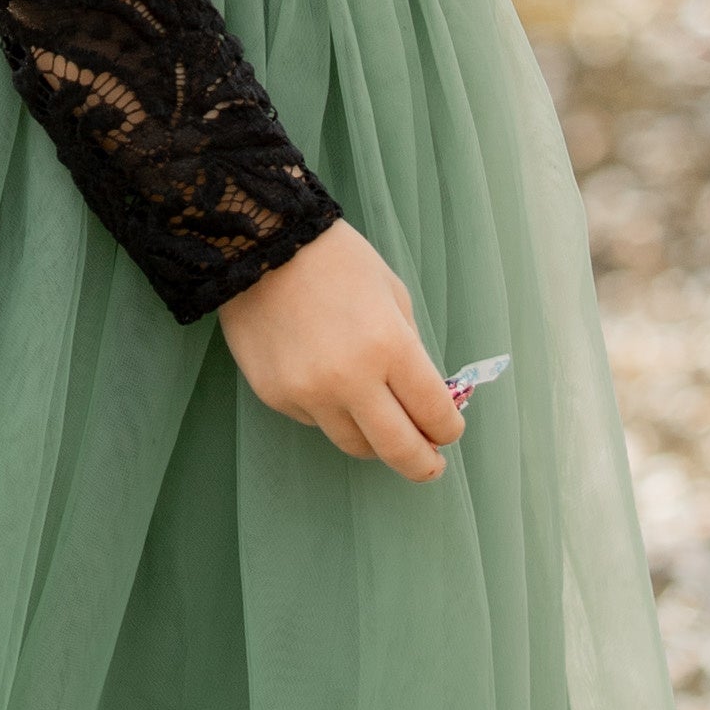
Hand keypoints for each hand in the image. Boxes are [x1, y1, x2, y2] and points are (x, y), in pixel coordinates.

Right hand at [216, 220, 468, 481]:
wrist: (260, 243)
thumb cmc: (336, 260)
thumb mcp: (392, 295)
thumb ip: (411, 350)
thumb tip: (422, 400)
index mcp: (389, 346)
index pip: (434, 413)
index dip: (448, 429)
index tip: (449, 430)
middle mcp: (349, 379)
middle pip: (398, 449)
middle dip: (422, 464)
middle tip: (430, 465)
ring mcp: (308, 393)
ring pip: (355, 444)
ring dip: (375, 440)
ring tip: (380, 423)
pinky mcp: (275, 396)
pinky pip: (315, 420)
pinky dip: (331, 411)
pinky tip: (327, 380)